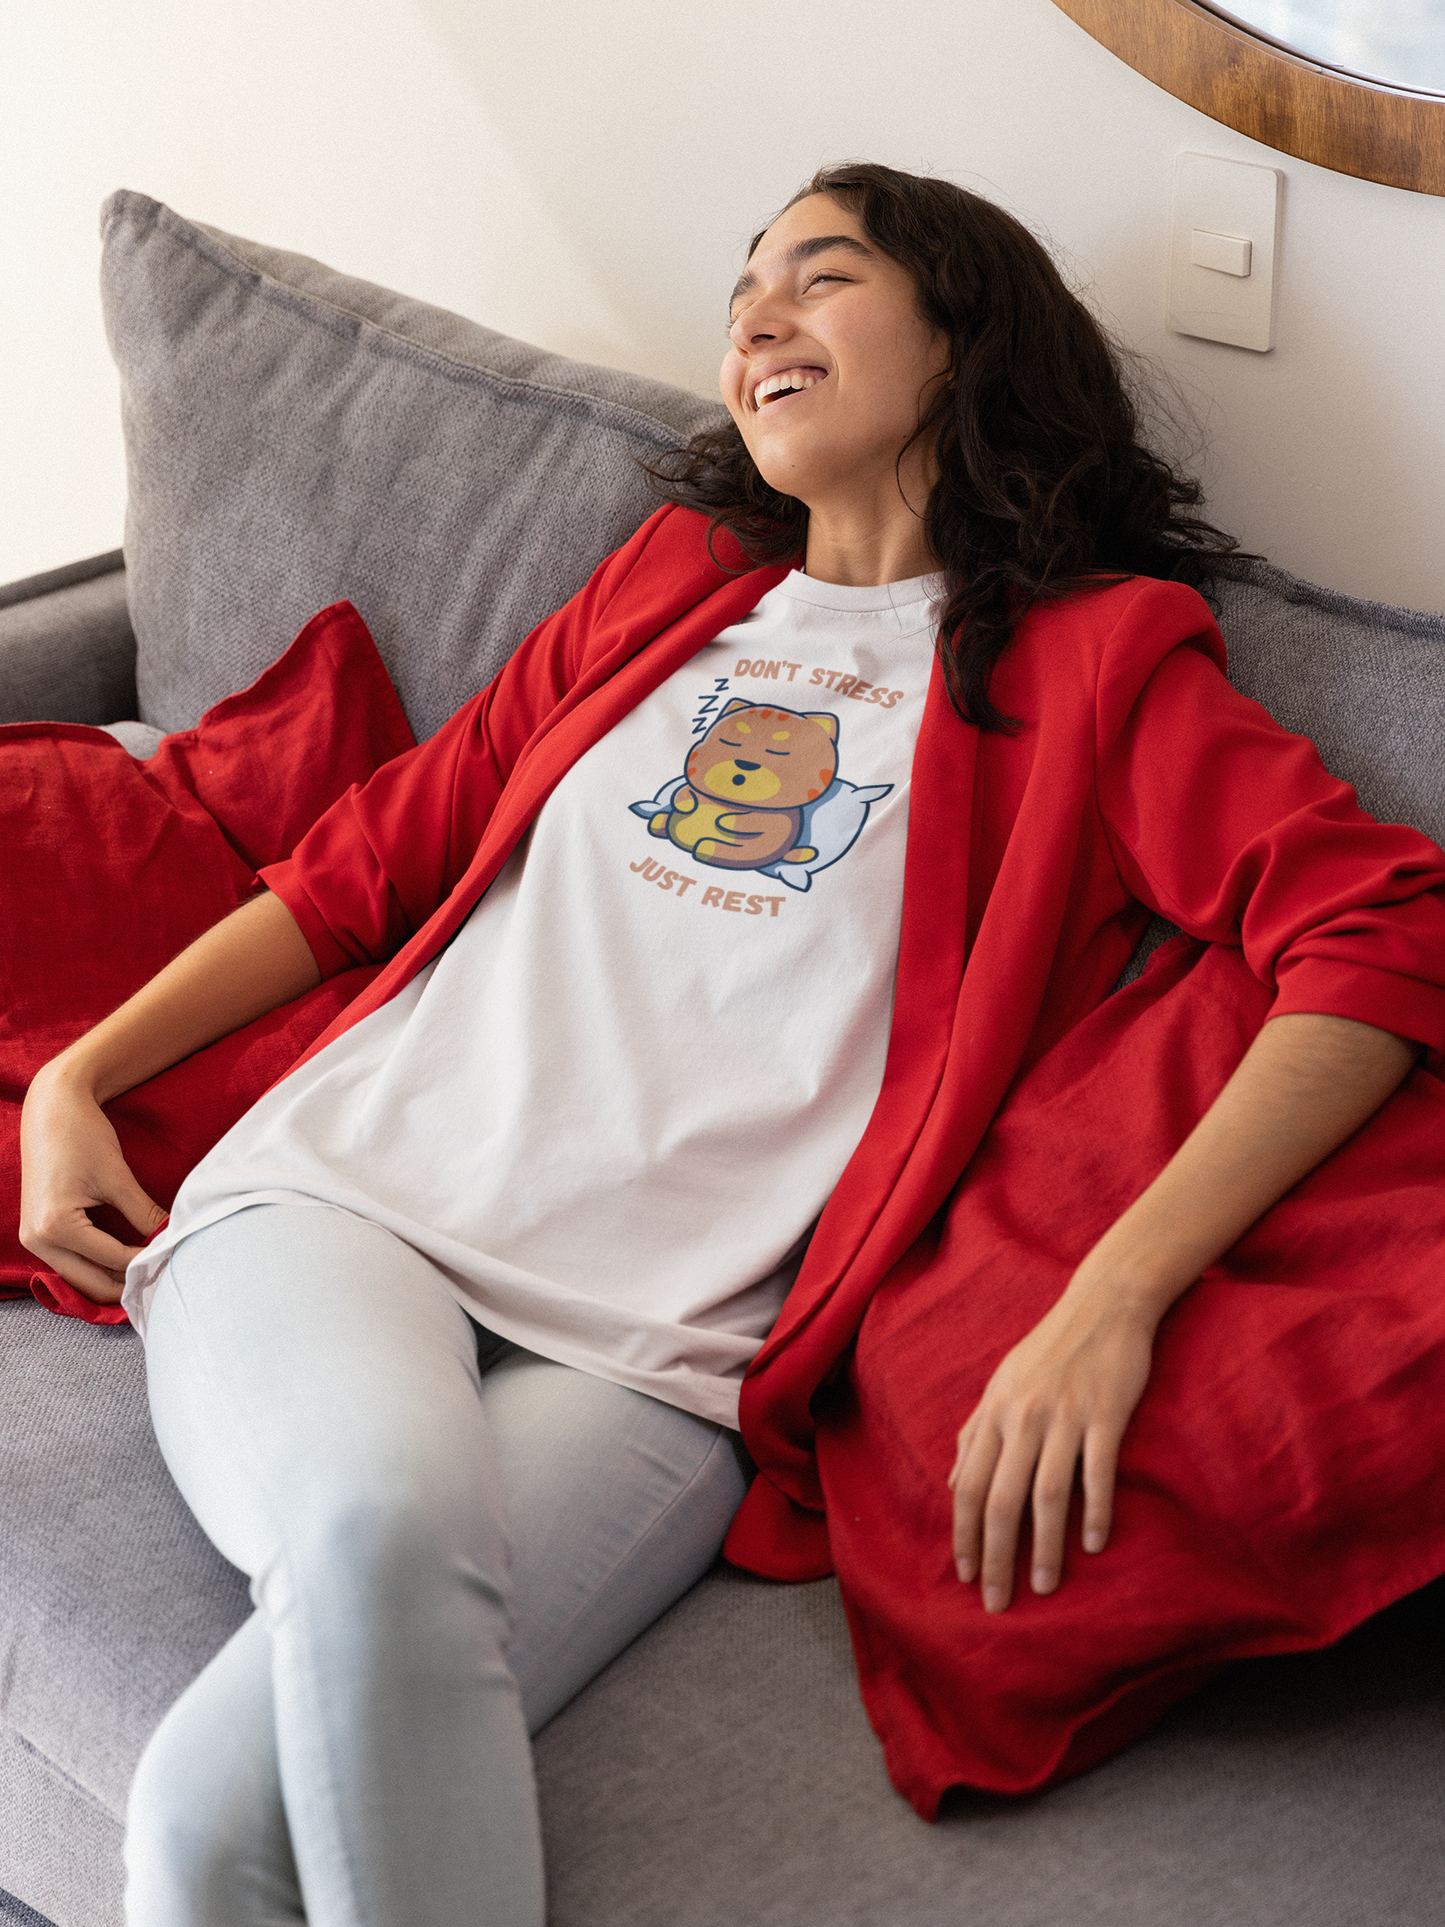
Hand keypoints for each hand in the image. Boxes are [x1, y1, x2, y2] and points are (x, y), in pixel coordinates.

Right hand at [19, 1064, 165, 1303]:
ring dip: (114, 1279)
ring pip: (80, 1279)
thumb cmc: (82, 1136)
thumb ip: (144, 1214)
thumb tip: (172, 1239)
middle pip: (92, 1284)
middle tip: (165, 1278)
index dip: (149, 1261)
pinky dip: (97, 1267)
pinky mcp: (37, 1233)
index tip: (177, 1258)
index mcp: (56, 1226)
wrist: (51, 1109)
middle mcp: (37, 1240)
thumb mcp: (117, 1178)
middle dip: (129, 1284)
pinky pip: (71, 1263)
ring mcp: (32, 1239)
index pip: (114, 1259)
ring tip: (150, 1272)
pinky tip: (126, 1262)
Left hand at [947, 1283, 1155, 1610]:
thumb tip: (955, 1482)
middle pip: (1001, 1500)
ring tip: (1043, 1586)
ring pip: (1046, 1494)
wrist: (1104, 1304)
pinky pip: (1095, 1471)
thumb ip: (977, 1433)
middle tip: (997, 1602)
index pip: (970, 1486)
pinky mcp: (1104, 1414)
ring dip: (1043, 1546)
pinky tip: (1093, 1544)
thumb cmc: (1051, 1349)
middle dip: (996, 1556)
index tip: (966, 1575)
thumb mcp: (1003, 1386)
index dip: (964, 1534)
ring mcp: (1064, 1417)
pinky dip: (1093, 1510)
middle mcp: (1023, 1418)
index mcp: (995, 1413)